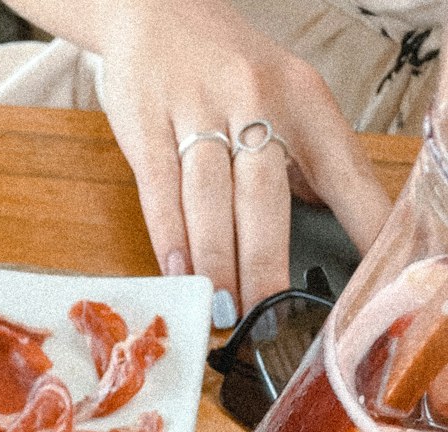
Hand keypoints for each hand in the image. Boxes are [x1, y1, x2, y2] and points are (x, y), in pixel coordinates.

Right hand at [88, 0, 392, 320]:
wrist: (154, 7)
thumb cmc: (225, 70)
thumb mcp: (283, 99)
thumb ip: (305, 163)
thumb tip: (333, 244)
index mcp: (305, 97)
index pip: (347, 173)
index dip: (362, 229)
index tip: (367, 285)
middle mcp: (255, 96)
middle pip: (265, 197)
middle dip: (266, 266)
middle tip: (267, 319)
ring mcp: (197, 106)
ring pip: (211, 199)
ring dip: (216, 263)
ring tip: (221, 309)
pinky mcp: (147, 120)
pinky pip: (160, 189)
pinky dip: (170, 237)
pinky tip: (178, 272)